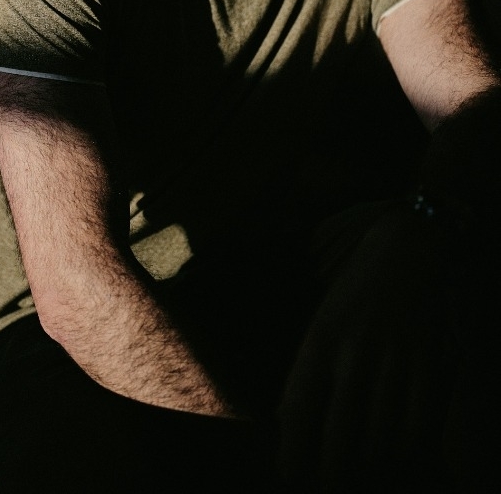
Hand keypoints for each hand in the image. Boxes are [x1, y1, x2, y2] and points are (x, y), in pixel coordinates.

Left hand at [276, 201, 463, 492]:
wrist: (407, 250)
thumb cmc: (356, 293)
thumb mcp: (321, 323)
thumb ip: (311, 372)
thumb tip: (293, 428)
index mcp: (320, 340)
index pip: (299, 410)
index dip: (293, 454)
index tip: (291, 477)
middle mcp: (356, 352)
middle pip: (341, 437)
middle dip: (332, 474)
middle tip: (328, 485)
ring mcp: (395, 361)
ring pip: (381, 440)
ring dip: (370, 468)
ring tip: (362, 474)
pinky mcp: (428, 365)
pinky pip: (418, 428)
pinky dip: (406, 450)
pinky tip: (397, 455)